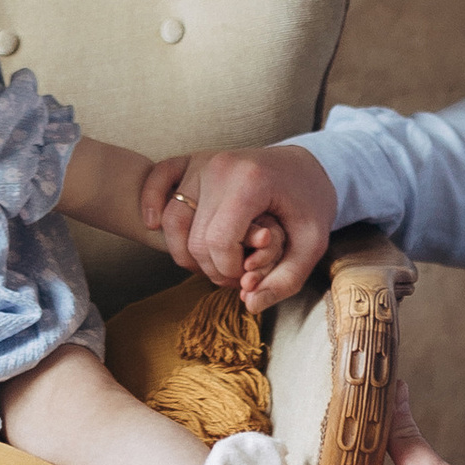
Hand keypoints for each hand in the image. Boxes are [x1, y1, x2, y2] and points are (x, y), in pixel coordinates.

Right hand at [147, 144, 335, 307]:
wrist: (305, 164)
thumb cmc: (310, 202)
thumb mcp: (313, 244)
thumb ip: (286, 280)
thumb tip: (249, 304)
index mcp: (251, 181)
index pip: (218, 242)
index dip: (230, 270)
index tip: (250, 273)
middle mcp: (220, 167)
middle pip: (194, 238)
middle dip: (213, 267)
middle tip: (237, 272)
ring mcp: (202, 161)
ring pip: (171, 219)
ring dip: (185, 250)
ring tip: (212, 259)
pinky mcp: (191, 159)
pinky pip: (157, 180)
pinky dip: (151, 203)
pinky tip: (153, 223)